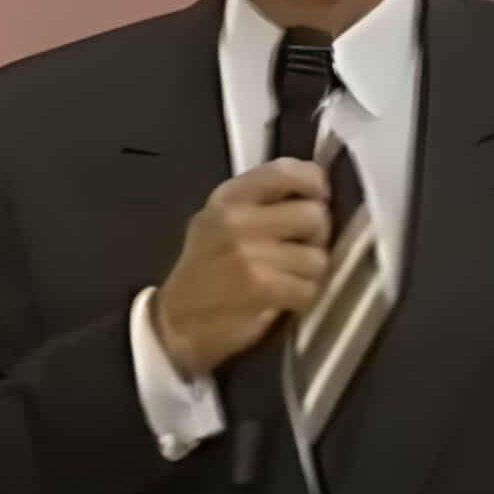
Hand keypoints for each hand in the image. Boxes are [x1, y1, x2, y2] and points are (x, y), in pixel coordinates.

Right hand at [151, 157, 331, 377]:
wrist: (176, 322)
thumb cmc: (205, 270)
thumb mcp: (220, 220)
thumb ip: (261, 200)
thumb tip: (314, 191)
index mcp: (228, 197)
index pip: (284, 171)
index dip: (313, 181)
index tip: (318, 196)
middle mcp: (237, 219)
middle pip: (313, 215)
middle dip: (317, 236)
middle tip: (301, 249)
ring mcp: (248, 254)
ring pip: (317, 257)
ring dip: (310, 273)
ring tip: (288, 278)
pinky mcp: (260, 288)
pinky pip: (309, 288)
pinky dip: (303, 298)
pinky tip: (284, 298)